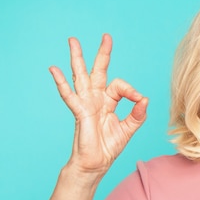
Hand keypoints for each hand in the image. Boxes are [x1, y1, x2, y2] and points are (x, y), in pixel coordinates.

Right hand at [50, 34, 147, 174]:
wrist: (96, 163)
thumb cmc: (109, 146)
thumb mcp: (129, 129)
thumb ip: (138, 114)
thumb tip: (145, 99)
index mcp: (108, 101)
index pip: (120, 86)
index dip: (130, 89)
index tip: (138, 99)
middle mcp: (96, 99)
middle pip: (98, 71)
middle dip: (101, 54)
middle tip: (106, 37)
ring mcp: (86, 104)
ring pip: (81, 76)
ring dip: (77, 58)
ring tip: (73, 40)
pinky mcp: (79, 112)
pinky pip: (69, 95)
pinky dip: (61, 82)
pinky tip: (54, 69)